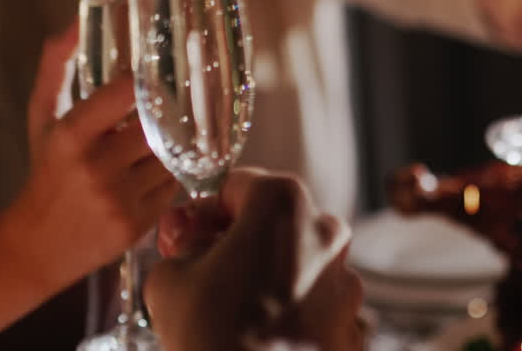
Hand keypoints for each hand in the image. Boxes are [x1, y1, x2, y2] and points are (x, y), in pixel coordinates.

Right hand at [4, 25, 178, 288]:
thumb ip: (57, 67)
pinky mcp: (137, 224)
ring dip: (173, 145)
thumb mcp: (42, 117)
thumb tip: (75, 22)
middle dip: (168, 114)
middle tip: (180, 99)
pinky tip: (155, 169)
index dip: (149, 80)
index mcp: (71, 136)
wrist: (36, 247)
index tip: (160, 72)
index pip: (125, 94)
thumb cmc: (45, 171)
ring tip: (166, 136)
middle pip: (157, 126)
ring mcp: (119, 199)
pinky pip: (172, 186)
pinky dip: (170, 174)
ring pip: (170, 156)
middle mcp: (97, 167)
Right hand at [147, 168, 363, 350]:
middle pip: (275, 222)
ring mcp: (345, 280)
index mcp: (283, 204)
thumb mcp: (170, 278)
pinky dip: (293, 313)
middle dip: (239, 240)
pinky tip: (261, 334)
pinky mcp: (351, 324)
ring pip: (300, 264)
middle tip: (204, 269)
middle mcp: (325, 232)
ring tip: (232, 310)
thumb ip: (181, 244)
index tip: (185, 234)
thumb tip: (191, 239)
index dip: (205, 209)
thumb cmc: (210, 334)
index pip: (237, 186)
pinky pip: (317, 306)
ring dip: (269, 276)